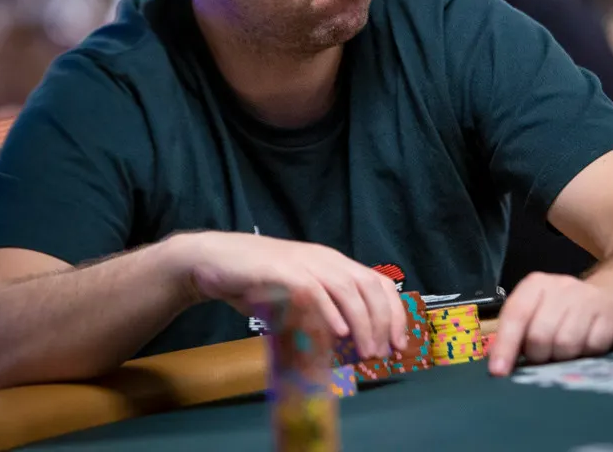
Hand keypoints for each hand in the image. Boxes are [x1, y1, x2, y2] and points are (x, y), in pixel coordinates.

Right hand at [172, 232, 405, 358]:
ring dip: (362, 323)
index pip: (377, 282)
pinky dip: (329, 311)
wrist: (213, 262)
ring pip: (346, 289)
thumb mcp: (295, 301)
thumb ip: (318, 318)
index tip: (399, 343)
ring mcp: (304, 262)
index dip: (394, 312)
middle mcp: (325, 259)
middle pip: (368, 286)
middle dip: (383, 321)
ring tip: (367, 351)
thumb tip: (343, 348)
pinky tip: (339, 333)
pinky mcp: (282, 270)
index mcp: (333, 264)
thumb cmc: (256, 283)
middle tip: (383, 353)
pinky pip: (313, 290)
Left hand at [486, 272, 612, 376]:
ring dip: (564, 358)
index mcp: (535, 285)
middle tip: (545, 358)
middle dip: (540, 356)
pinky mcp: (612, 313)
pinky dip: (589, 355)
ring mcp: (588, 298)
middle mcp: (561, 286)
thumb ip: (518, 334)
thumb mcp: (539, 313)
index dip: (505, 345)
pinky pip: (594, 347)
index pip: (515, 314)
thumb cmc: (566, 312)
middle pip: (540, 335)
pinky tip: (589, 347)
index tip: (499, 372)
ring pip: (567, 344)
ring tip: (567, 353)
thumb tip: (499, 366)